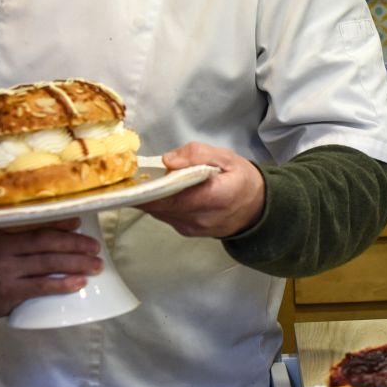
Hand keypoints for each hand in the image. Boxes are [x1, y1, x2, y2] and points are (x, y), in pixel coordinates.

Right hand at [0, 221, 101, 334]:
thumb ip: (19, 237)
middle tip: (96, 248)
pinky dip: (63, 284)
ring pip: (48, 263)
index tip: (80, 221)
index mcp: (0, 232)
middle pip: (46, 242)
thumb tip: (64, 232)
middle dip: (75, 244)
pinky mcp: (8, 292)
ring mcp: (4, 270)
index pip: (35, 223)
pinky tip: (79, 283)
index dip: (60, 221)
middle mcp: (2, 248)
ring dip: (76, 264)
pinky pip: (41, 286)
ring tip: (96, 265)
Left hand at [134, 144, 265, 238]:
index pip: (172, 196)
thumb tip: (168, 161)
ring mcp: (192, 228)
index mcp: (213, 197)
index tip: (131, 180)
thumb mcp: (225, 157)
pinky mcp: (186, 231)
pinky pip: (165, 215)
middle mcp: (200, 218)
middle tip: (130, 175)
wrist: (256, 209)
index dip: (148, 189)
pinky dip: (160, 203)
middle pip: (160, 206)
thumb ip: (197, 154)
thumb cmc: (241, 180)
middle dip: (144, 191)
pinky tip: (162, 191)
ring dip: (150, 197)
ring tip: (146, 180)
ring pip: (159, 212)